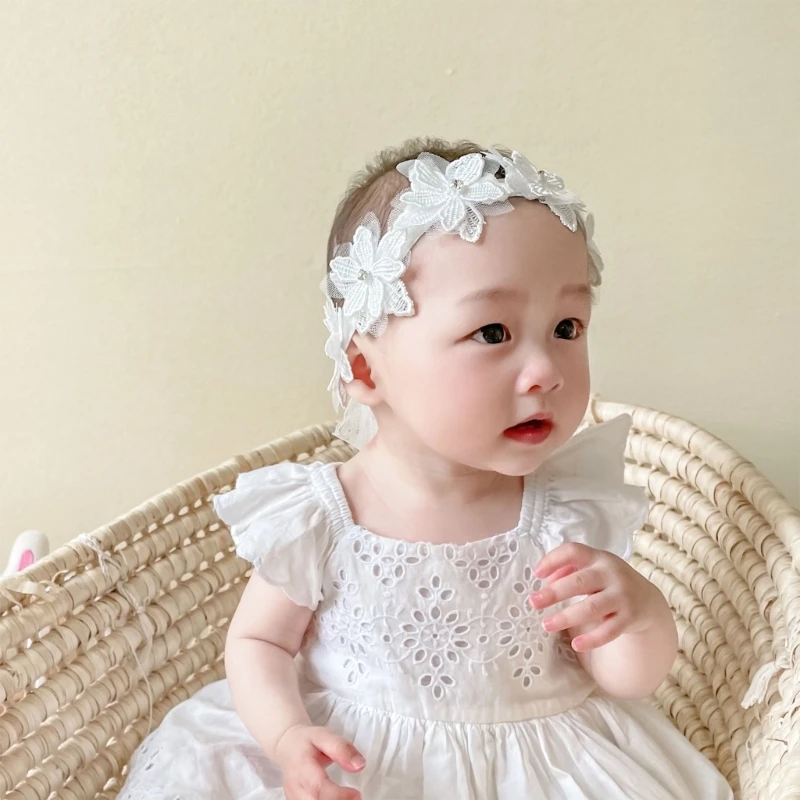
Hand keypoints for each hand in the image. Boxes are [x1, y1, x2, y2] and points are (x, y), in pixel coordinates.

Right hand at [275, 724, 364, 799]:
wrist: (288, 746)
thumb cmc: (307, 741)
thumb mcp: (325, 736)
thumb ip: (341, 748)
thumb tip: (359, 765)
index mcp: (303, 766)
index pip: (319, 787)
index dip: (339, 795)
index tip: (357, 794)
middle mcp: (295, 786)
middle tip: (355, 797)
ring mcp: (293, 796)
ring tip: (348, 798)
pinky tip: (338, 798)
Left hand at [531, 542, 663, 652]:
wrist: (647, 600)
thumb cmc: (608, 582)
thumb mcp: (592, 569)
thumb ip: (569, 570)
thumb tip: (546, 579)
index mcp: (598, 558)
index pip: (574, 551)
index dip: (553, 560)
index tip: (536, 573)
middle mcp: (611, 574)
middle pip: (579, 582)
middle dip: (554, 592)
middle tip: (533, 602)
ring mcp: (622, 596)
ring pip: (591, 607)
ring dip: (567, 617)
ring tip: (546, 625)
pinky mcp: (630, 617)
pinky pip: (609, 630)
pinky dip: (592, 639)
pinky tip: (576, 645)